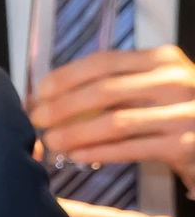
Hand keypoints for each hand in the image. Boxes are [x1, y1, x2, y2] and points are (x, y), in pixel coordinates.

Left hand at [31, 46, 194, 181]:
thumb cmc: (176, 111)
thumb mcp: (154, 86)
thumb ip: (116, 84)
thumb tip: (54, 95)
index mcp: (162, 60)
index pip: (104, 61)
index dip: (67, 76)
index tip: (40, 92)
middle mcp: (175, 81)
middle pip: (105, 90)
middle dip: (64, 106)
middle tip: (37, 119)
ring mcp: (183, 112)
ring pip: (115, 122)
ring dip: (76, 133)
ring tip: (52, 141)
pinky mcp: (184, 144)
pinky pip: (131, 148)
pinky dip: (99, 152)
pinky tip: (77, 156)